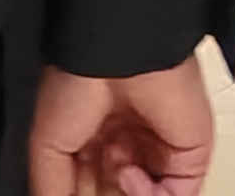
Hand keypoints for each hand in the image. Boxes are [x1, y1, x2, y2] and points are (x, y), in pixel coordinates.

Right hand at [30, 61, 213, 194]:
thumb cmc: (78, 78)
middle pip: (118, 193)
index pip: (91, 185)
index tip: (73, 195)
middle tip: (93, 190)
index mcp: (94, 138)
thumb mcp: (46, 145)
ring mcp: (159, 151)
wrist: (120, 53)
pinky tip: (131, 176)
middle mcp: (127, 144)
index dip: (82, 194)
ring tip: (116, 175)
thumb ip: (52, 190)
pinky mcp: (188, 157)